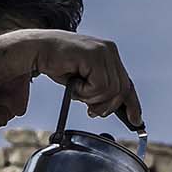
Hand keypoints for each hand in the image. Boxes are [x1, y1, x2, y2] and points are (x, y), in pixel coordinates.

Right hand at [0, 30, 143, 130]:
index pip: (127, 83)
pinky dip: (84, 91)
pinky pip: (100, 86)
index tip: (137, 121)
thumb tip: (113, 108)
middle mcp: (110, 51)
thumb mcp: (83, 81)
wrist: (35, 51)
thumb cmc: (56, 65)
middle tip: (88, 107)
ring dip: (90, 97)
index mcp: (110, 55)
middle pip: (121, 91)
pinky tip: (73, 82)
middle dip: (104, 105)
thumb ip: (99, 90)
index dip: (132, 104)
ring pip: (110, 91)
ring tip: (76, 88)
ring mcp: (103, 51)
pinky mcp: (94, 55)